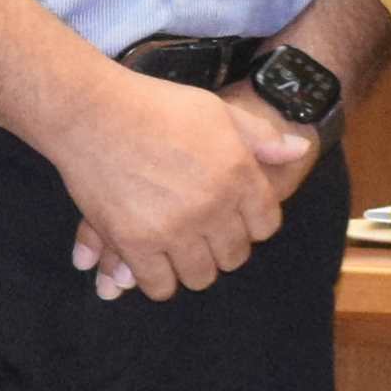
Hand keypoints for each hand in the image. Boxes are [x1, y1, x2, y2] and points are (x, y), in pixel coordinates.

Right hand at [55, 69, 314, 299]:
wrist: (91, 111)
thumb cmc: (155, 105)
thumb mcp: (216, 110)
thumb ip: (259, 136)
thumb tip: (299, 151)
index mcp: (238, 172)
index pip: (265, 224)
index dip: (250, 223)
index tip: (232, 217)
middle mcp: (213, 205)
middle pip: (235, 256)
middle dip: (222, 246)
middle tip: (202, 233)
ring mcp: (175, 227)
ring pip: (201, 276)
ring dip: (192, 266)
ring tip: (179, 249)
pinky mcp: (136, 243)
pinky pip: (160, 285)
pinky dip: (158, 279)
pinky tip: (152, 262)